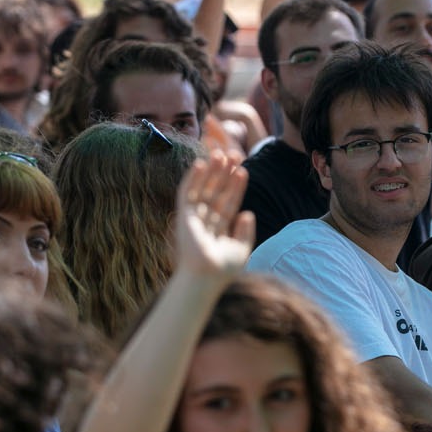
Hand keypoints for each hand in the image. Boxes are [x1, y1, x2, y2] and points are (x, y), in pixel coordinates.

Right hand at [174, 153, 253, 279]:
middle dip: (225, 174)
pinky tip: (200, 163)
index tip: (244, 170)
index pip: (229, 202)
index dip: (236, 186)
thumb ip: (245, 231)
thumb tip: (247, 213)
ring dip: (211, 172)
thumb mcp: (241, 249)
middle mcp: (206, 220)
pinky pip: (187, 193)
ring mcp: (194, 217)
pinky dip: (192, 178)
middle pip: (216, 192)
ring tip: (220, 154)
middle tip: (233, 154)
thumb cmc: (224, 270)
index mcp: (220, 228)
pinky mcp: (183, 216)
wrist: (206, 277)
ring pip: (203, 189)